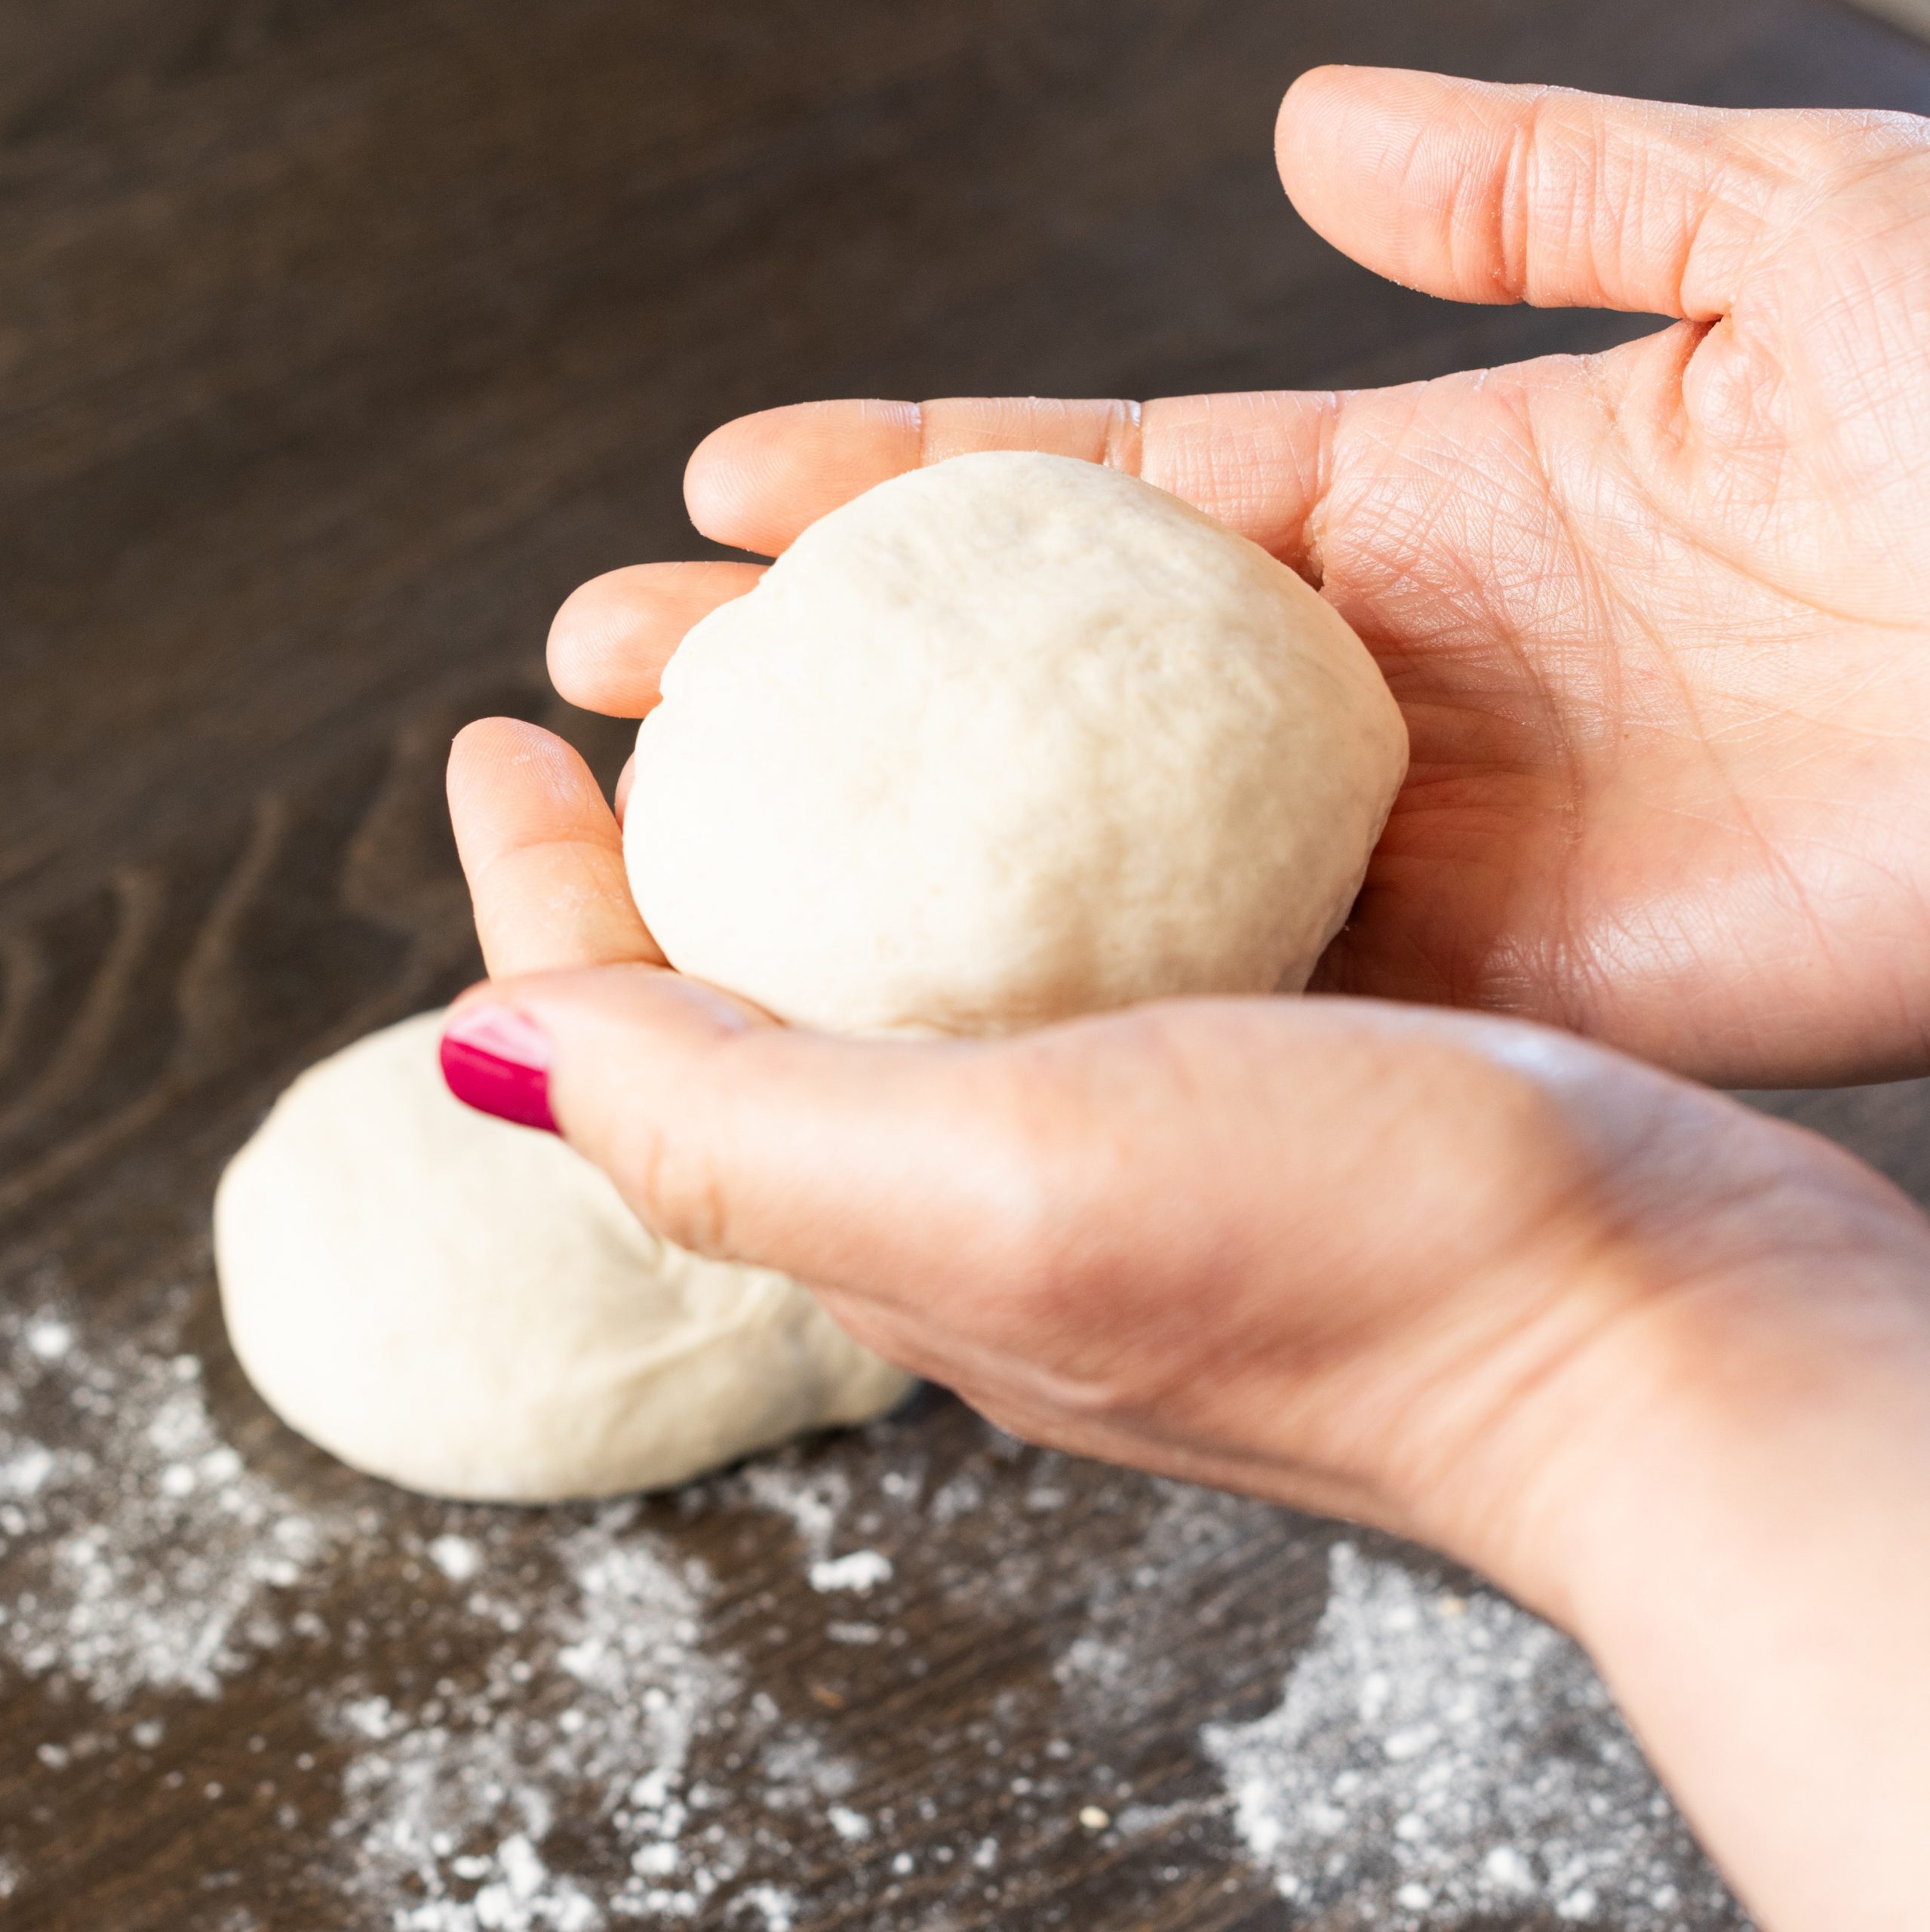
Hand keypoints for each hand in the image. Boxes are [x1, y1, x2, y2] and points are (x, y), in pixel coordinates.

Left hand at [444, 715, 1929, 1931]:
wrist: (1672, 1342)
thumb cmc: (1368, 1272)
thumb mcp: (1011, 1182)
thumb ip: (731, 1122)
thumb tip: (479, 1049)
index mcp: (887, 1215)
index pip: (633, 1047)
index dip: (537, 893)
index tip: (493, 733)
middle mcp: (983, 1185)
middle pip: (746, 995)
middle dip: (653, 845)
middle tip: (623, 677)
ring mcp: (1120, 1131)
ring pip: (910, 947)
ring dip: (829, 813)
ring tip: (804, 665)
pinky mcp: (1255, 1073)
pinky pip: (1078, 924)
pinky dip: (1023, 821)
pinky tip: (1061, 741)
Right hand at [548, 70, 1929, 1086]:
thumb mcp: (1793, 231)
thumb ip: (1543, 180)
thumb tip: (1304, 128)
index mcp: (1419, 499)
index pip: (1099, 491)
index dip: (907, 482)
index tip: (731, 484)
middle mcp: (1374, 684)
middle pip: (1041, 684)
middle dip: (825, 670)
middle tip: (624, 665)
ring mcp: (1413, 843)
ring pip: (1099, 853)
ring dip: (896, 847)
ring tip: (690, 833)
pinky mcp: (1486, 983)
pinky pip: (1244, 985)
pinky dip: (1084, 989)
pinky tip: (903, 989)